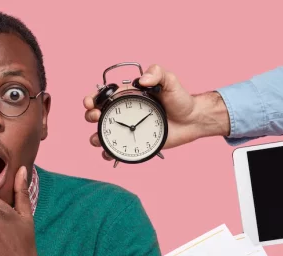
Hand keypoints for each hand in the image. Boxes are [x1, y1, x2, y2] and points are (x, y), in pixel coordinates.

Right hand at [84, 64, 229, 160]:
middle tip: (97, 118)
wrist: (192, 120)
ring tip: (99, 139)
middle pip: (97, 116)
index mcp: (127, 96)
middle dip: (91, 117)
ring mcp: (127, 130)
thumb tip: (142, 80)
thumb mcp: (170, 81)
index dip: (92, 99)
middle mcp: (124, 113)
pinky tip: (109, 153)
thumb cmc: (180, 99)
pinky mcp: (134, 144)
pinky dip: (108, 154)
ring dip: (96, 138)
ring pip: (102, 135)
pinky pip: (116, 150)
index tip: (90, 103)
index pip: (103, 96)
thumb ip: (157, 73)